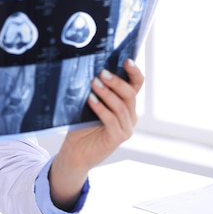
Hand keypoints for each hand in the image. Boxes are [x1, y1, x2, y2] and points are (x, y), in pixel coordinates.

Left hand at [49, 59, 143, 209]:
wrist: (75, 152)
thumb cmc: (81, 125)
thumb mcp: (89, 104)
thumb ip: (95, 90)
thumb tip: (92, 69)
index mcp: (126, 105)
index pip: (136, 85)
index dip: (134, 72)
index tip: (127, 60)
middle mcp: (130, 116)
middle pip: (129, 95)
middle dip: (116, 82)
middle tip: (102, 73)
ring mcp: (126, 128)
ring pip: (121, 107)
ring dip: (107, 93)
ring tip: (94, 83)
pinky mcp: (117, 138)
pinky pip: (111, 120)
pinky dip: (101, 108)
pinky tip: (91, 99)